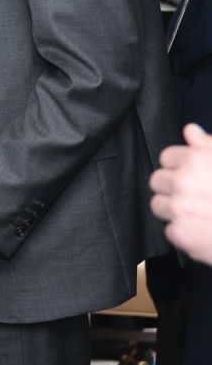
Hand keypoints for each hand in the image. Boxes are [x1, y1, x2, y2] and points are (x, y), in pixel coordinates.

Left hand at [151, 124, 211, 265]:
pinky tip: (204, 231)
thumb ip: (208, 145)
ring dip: (176, 211)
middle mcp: (183, 182)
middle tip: (197, 198)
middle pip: (157, 181)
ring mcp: (178, 208)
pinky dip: (185, 233)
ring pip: (159, 206)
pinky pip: (170, 230)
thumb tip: (190, 131)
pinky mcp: (179, 233)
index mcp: (195, 161)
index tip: (192, 176)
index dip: (180, 168)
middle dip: (174, 189)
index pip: (166, 158)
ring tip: (202, 215)